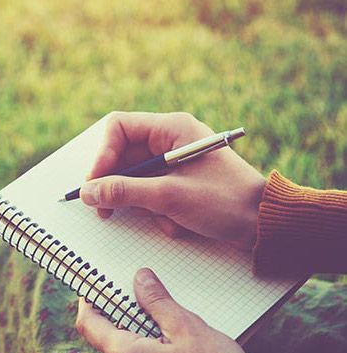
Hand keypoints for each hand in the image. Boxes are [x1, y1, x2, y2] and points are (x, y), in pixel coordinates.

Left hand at [75, 268, 247, 352]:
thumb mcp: (186, 326)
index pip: (90, 325)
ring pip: (131, 350)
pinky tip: (175, 337)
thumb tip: (140, 279)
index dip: (89, 302)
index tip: (96, 286)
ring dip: (141, 331)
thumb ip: (157, 302)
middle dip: (122, 313)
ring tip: (164, 313)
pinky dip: (153, 347)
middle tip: (137, 291)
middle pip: (110, 336)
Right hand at [81, 112, 265, 249]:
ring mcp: (174, 163)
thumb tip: (87, 192)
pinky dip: (157, 213)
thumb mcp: (168, 197)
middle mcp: (170, 140)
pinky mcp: (178, 184)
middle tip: (104, 211)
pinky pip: (150, 195)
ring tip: (162, 218)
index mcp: (171, 128)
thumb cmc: (225, 201)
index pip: (118, 128)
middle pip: (122, 157)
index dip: (101, 155)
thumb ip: (123, 192)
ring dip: (142, 205)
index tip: (94, 184)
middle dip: (117, 186)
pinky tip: (177, 224)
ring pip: (134, 181)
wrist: (265, 225)